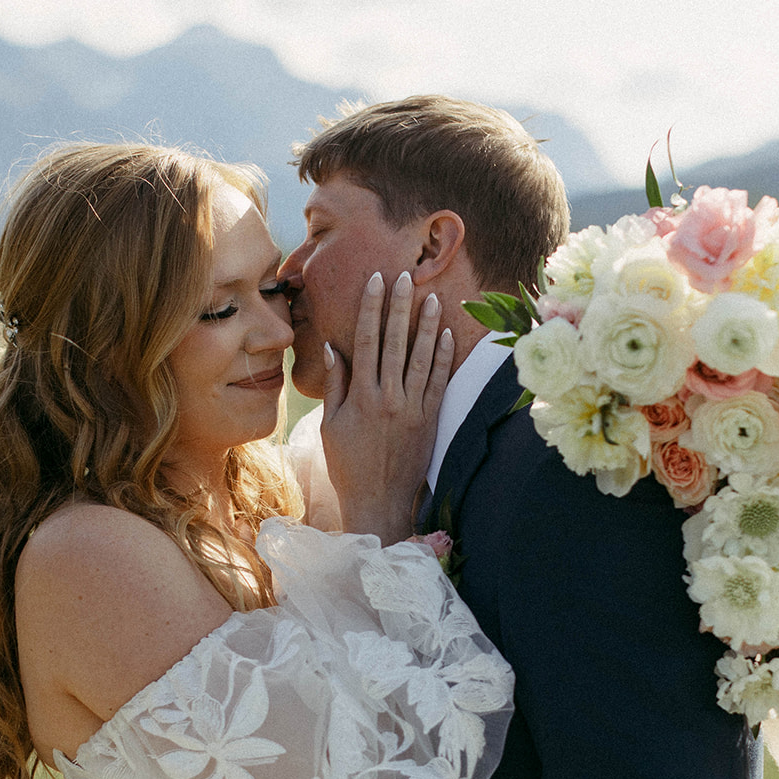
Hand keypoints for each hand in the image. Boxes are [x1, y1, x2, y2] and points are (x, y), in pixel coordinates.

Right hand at [321, 270, 451, 543]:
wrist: (379, 502)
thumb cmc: (349, 465)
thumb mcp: (331, 425)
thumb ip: (336, 385)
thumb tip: (332, 347)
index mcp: (360, 397)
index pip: (366, 341)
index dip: (371, 308)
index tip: (375, 282)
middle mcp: (388, 398)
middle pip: (395, 342)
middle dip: (400, 306)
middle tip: (405, 277)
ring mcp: (412, 409)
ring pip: (422, 358)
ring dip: (427, 325)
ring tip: (432, 297)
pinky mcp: (430, 420)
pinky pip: (439, 382)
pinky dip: (443, 357)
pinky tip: (447, 334)